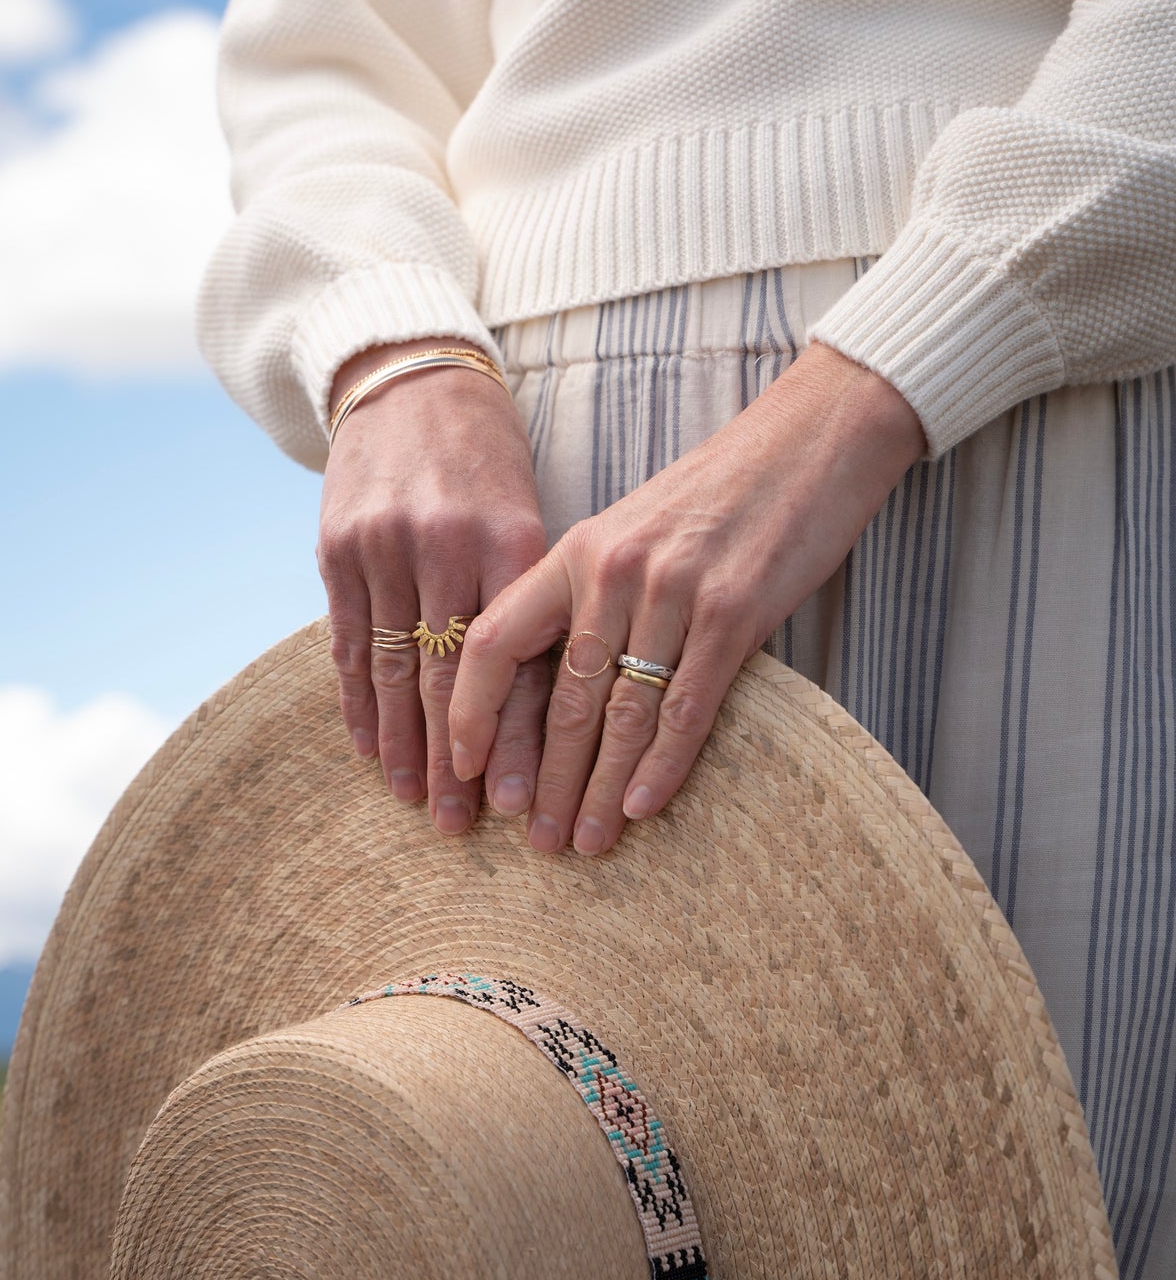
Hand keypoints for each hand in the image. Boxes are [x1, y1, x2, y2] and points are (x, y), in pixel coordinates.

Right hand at [318, 340, 548, 832]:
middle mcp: (442, 546)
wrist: (409, 376)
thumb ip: (534, 598)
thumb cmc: (487, 455)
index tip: (517, 799)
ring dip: (404, 746)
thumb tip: (557, 704)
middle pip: (450, 679)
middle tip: (463, 826)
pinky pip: (350, 644)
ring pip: (396, 672)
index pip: (513, 663)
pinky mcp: (337, 548)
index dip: (512, 738)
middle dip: (457, 761)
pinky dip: (359, 703)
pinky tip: (369, 750)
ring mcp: (383, 548)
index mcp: (509, 539)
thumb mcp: (528, 512)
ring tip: (416, 803)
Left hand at [449, 343, 926, 854]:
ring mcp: (674, 591)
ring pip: (621, 713)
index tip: (466, 769)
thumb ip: (591, 599)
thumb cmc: (720, 495)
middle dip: (545, 779)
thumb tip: (560, 692)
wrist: (812, 438)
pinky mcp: (737, 612)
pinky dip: (662, 765)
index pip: (494, 641)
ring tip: (585, 841)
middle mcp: (613, 571)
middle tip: (535, 841)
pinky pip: (687, 706)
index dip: (473, 711)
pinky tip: (643, 808)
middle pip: (563, 697)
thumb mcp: (633, 533)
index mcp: (575, 551)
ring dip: (600, 789)